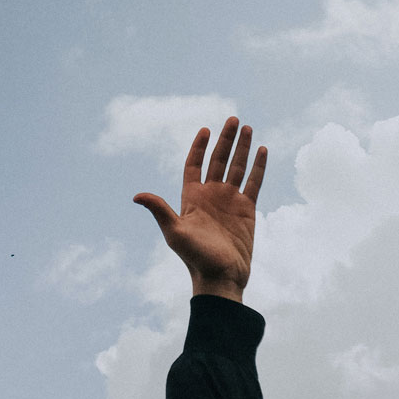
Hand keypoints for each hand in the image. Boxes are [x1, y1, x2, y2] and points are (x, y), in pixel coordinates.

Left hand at [133, 116, 266, 301]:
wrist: (221, 279)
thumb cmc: (195, 258)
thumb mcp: (175, 232)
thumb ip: (160, 210)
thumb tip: (136, 196)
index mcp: (192, 197)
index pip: (194, 164)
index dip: (199, 146)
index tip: (205, 129)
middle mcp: (211, 195)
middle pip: (218, 159)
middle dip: (226, 139)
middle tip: (233, 119)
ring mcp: (230, 201)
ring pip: (237, 167)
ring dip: (243, 148)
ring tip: (248, 127)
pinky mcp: (247, 209)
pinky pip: (254, 183)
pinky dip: (258, 166)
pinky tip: (262, 150)